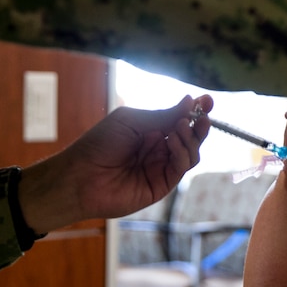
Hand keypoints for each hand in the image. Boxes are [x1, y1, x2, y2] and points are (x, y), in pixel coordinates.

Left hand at [18, 94, 212, 234]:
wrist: (80, 176)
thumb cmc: (99, 144)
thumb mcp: (133, 121)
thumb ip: (163, 115)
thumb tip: (190, 101)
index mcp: (151, 131)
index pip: (180, 119)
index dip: (195, 110)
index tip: (207, 100)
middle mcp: (159, 149)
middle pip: (191, 137)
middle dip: (200, 124)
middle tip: (204, 114)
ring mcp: (161, 168)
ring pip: (191, 153)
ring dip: (191, 138)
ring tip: (181, 127)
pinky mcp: (161, 185)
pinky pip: (181, 168)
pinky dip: (183, 153)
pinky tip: (174, 142)